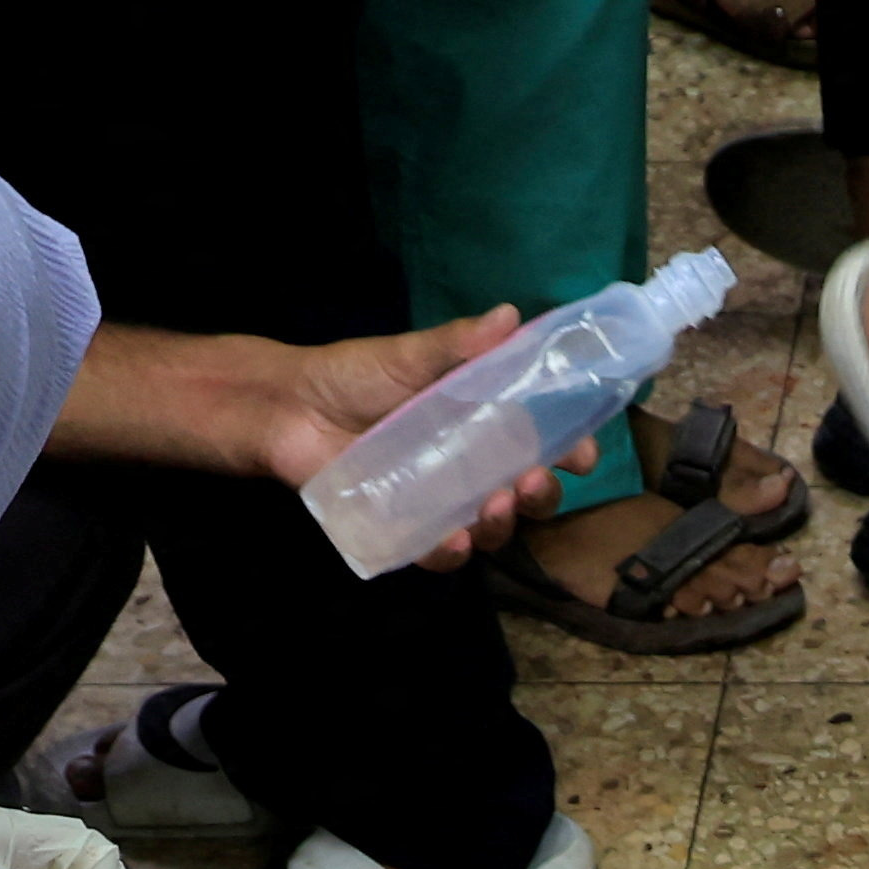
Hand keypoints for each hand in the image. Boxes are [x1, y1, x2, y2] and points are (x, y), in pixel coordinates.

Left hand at [56, 318, 561, 566]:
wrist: (288, 409)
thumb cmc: (351, 376)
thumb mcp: (409, 354)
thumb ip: (459, 344)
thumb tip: (510, 317)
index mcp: (484, 419)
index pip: (543, 438)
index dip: (570, 448)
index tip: (581, 452)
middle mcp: (472, 464)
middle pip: (529, 492)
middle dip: (541, 494)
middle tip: (532, 482)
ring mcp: (442, 500)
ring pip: (494, 527)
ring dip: (504, 524)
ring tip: (492, 507)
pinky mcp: (406, 529)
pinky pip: (440, 552)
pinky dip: (451, 552)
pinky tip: (453, 541)